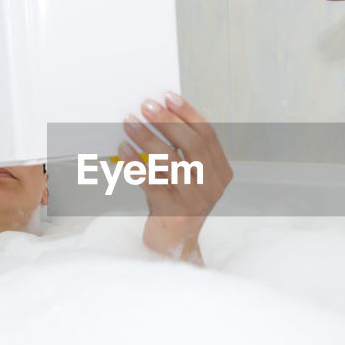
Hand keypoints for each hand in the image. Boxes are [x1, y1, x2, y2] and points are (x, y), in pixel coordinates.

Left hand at [120, 92, 232, 263]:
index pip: (207, 135)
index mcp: (220, 173)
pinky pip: (152, 181)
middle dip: (167, 121)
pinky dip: (135, 163)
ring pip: (170, 161)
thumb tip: (157, 116)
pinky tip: (123, 150)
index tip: (169, 97)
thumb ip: (180, 153)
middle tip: (146, 106)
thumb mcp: (185, 178)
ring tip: (129, 123)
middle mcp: (212, 186)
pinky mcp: (174, 213)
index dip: (188, 113)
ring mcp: (195, 201)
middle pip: (191, 144)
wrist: (173, 247)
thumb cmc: (175, 206)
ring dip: (147, 138)